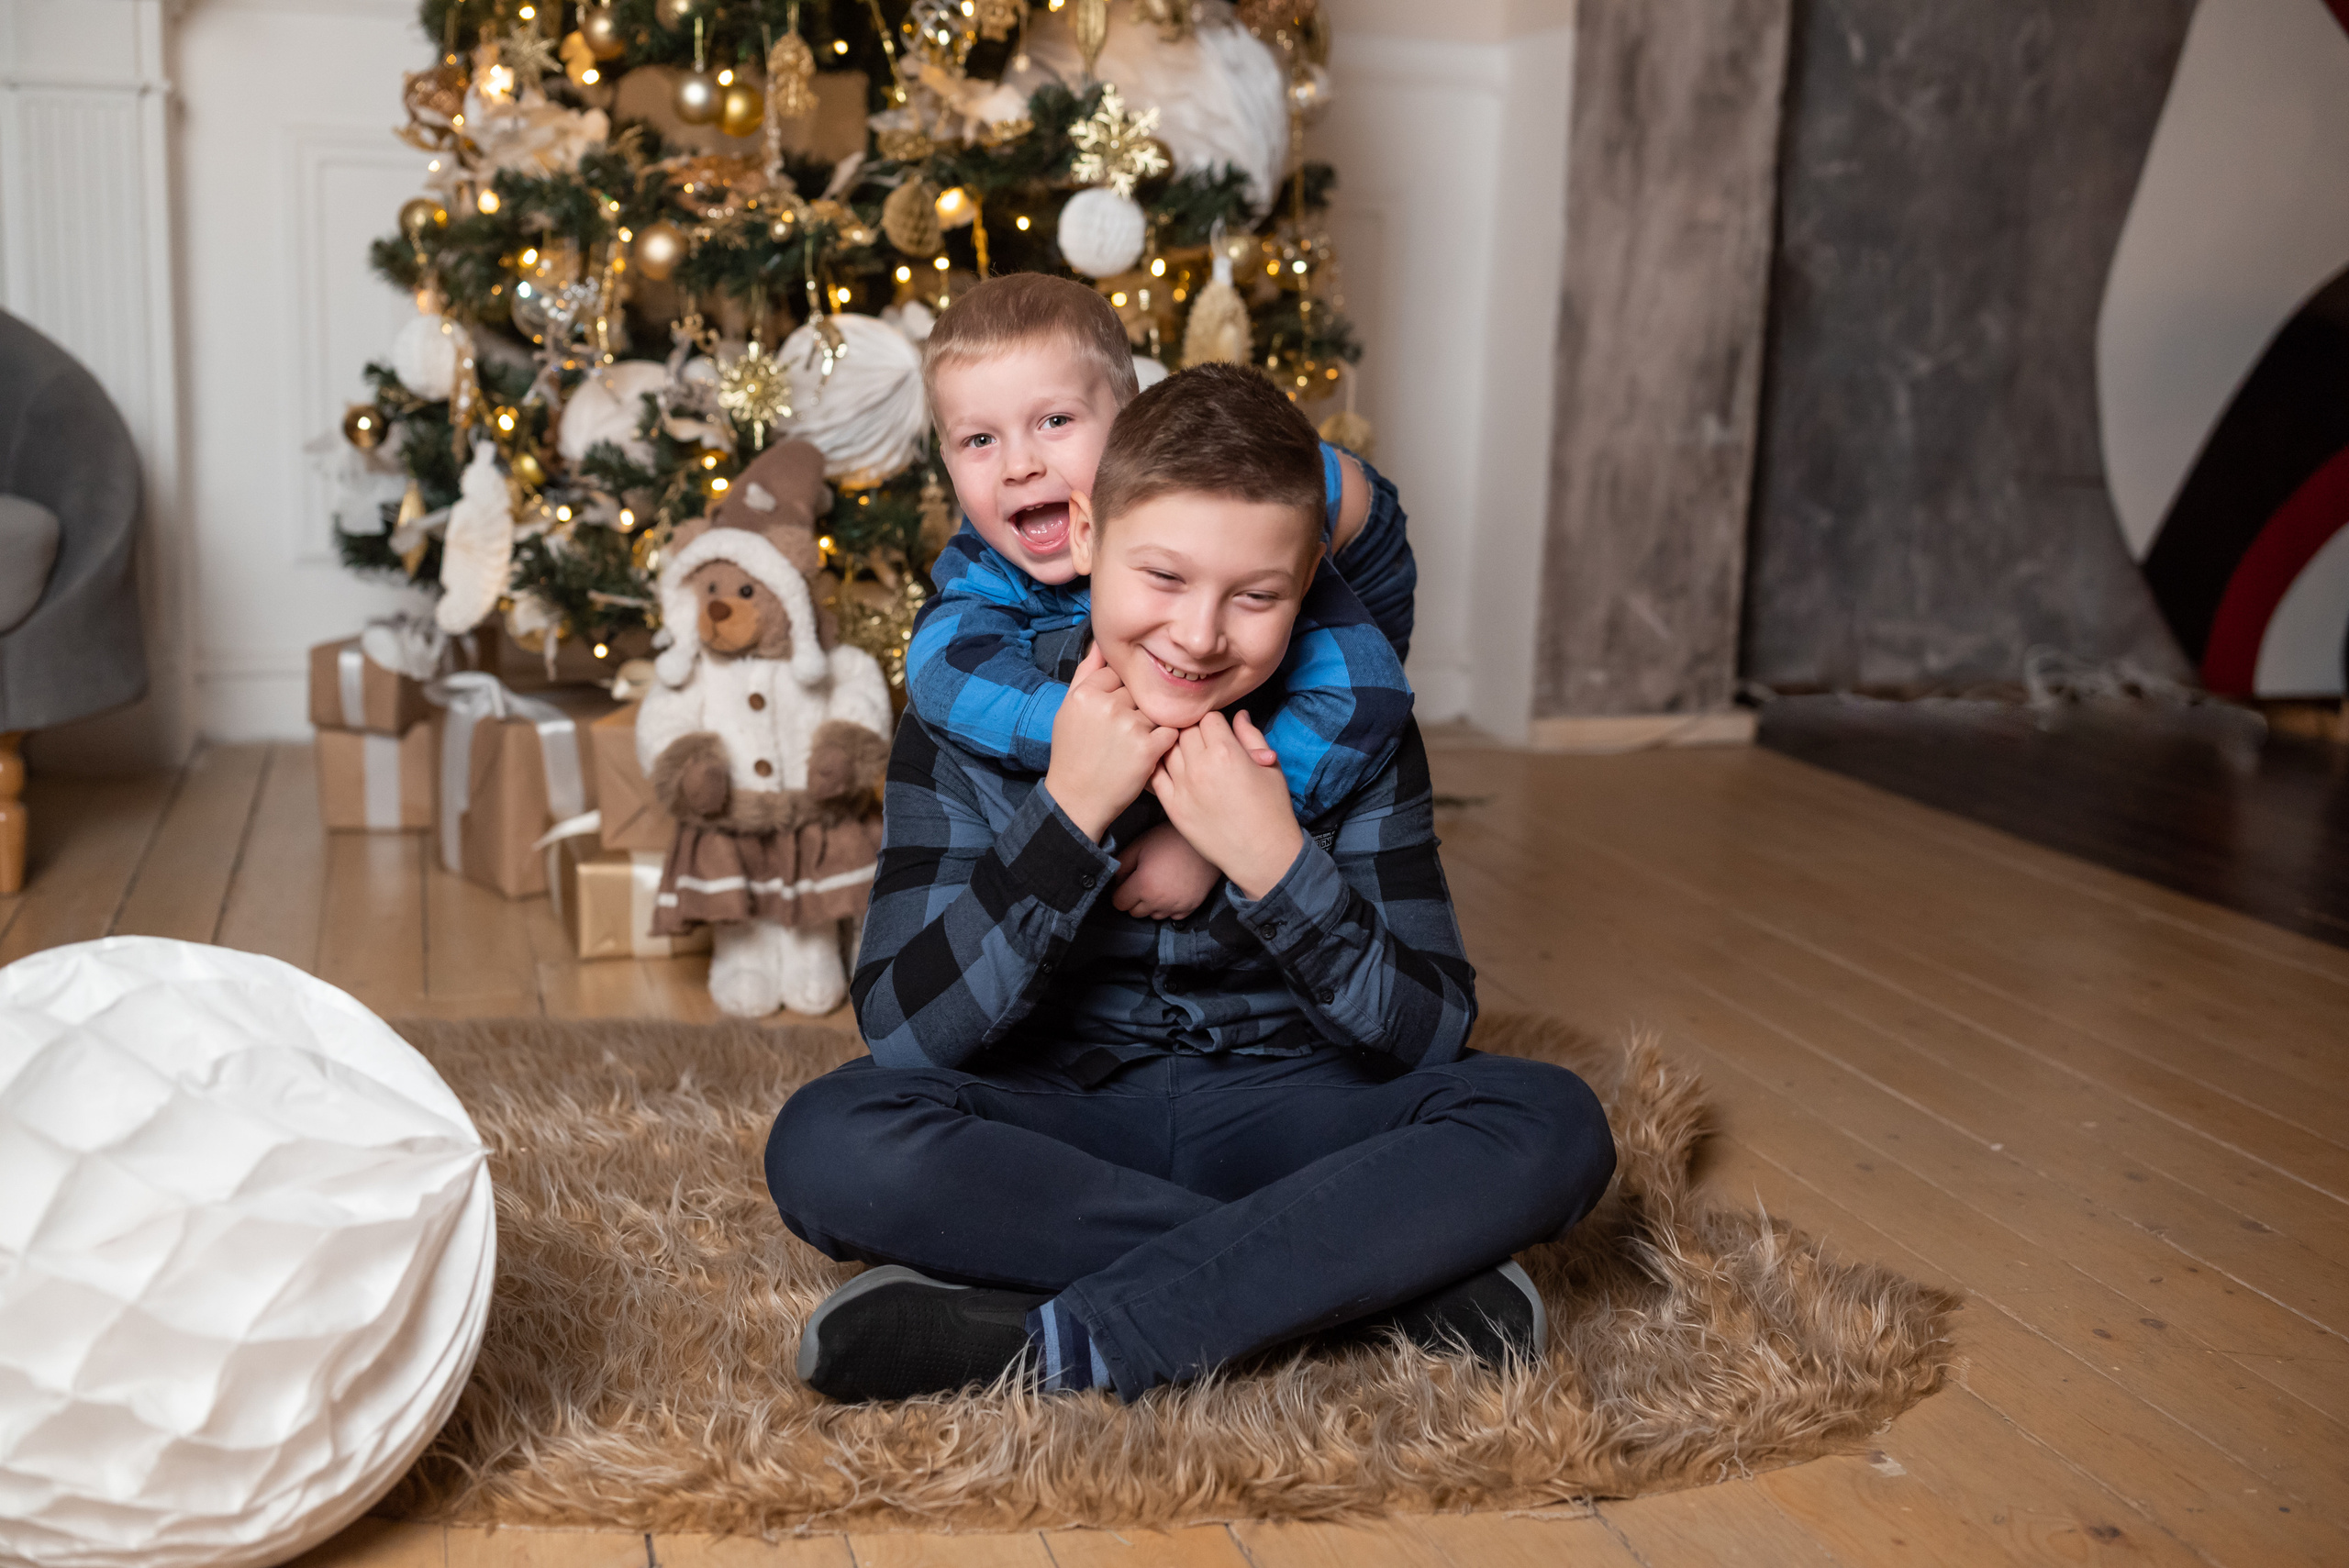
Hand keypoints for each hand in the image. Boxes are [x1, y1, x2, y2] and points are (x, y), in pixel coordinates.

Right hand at [1044, 645, 1178, 840]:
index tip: (1114, 711)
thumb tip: (1102, 641)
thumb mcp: (1069, 708)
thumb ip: (1087, 673)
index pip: (1120, 673)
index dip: (1121, 692)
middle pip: (1140, 690)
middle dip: (1138, 706)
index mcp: (1086, 693)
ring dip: (1154, 722)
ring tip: (1136, 741)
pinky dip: (1166, 739)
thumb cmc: (1073, 752)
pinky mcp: (1148, 747)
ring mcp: (1129, 725)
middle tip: (1124, 730)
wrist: (1077, 798)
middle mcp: (1107, 705)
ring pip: (1157, 708)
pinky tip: (1152, 750)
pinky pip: (1171, 729)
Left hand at [1112, 822, 1221, 919]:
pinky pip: (1172, 916)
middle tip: (1142, 881)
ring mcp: (1176, 906)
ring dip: (1151, 904)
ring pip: (1153, 916)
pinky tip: (1172, 890)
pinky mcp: (1191, 907)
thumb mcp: (1140, 844)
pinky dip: (1169, 907)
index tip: (1126, 881)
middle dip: (1134, 899)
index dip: (1119, 891)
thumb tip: (1116, 881)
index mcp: (1143, 885)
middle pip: (1135, 913)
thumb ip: (1122, 864)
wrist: (1205, 840)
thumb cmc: (1170, 838)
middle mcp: (1158, 901)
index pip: (1119, 903)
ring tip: (1159, 884)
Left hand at [1150, 711, 1301, 900]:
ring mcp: (1182, 788)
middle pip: (1185, 730)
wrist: (1261, 853)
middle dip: (1195, 731)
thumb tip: (1240, 715)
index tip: (1220, 732)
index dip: (1216, 722)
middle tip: (1204, 744)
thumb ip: (1251, 736)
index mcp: (1227, 753)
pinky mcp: (1173, 807)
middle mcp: (1200, 767)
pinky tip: (1171, 769)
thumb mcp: (1270, 767)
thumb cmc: (1271, 810)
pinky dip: (1160, 767)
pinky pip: (1155, 776)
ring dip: (1176, 747)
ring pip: (1167, 749)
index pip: (1209, 718)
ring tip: (1189, 756)